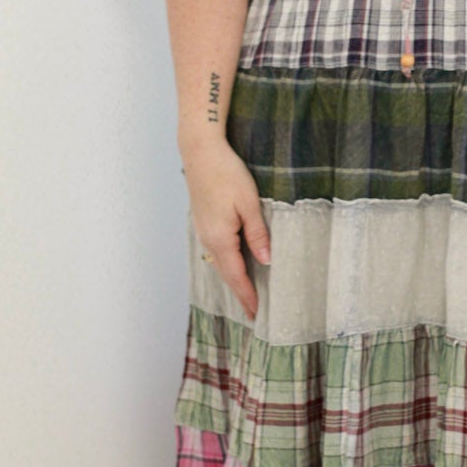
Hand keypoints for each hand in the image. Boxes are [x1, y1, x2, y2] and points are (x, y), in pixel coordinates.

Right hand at [180, 139, 270, 323]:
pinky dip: (228, 264)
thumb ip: (258, 234)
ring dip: (234, 279)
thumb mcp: (249, 203)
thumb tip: (266, 261)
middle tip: (254, 313)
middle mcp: (208, 239)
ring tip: (247, 294)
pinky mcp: (204, 221)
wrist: (200, 152)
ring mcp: (203, 230)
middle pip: (226, 274)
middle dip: (240, 293)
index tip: (257, 314)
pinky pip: (217, 251)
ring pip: (220, 262)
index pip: (236, 276)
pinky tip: (236, 265)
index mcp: (221, 238)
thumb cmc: (226, 173)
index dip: (247, 296)